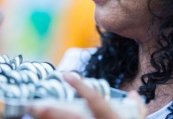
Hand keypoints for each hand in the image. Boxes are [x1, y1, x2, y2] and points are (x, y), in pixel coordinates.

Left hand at [28, 73, 146, 118]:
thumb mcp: (136, 118)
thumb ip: (136, 107)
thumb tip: (134, 95)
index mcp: (110, 117)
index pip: (96, 101)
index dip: (81, 88)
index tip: (67, 75)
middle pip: (74, 117)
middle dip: (54, 110)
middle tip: (36, 103)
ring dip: (49, 117)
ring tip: (33, 108)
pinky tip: (42, 116)